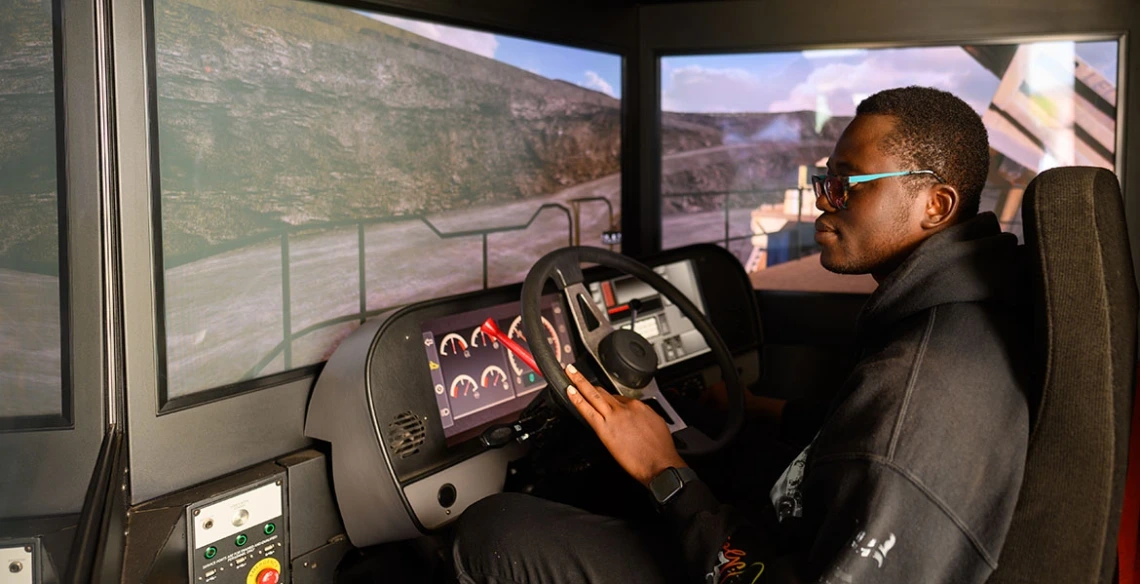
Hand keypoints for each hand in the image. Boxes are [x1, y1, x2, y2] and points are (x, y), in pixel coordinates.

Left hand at [564, 364, 686, 486]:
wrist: (661, 464)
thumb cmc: (661, 450)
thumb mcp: (657, 425)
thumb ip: (644, 418)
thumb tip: (638, 419)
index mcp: (639, 406)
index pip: (619, 398)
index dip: (609, 399)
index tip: (603, 400)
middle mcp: (626, 407)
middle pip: (604, 392)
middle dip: (590, 384)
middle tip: (577, 375)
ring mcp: (614, 417)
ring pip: (594, 395)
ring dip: (580, 382)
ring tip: (570, 373)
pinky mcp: (605, 429)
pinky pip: (587, 410)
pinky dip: (577, 399)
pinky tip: (570, 392)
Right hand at [702, 380, 786, 424]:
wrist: (752, 405)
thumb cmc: (737, 408)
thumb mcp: (719, 410)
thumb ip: (710, 406)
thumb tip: (707, 405)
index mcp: (714, 388)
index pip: (704, 395)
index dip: (701, 401)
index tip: (700, 405)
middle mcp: (720, 383)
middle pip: (711, 390)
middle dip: (709, 397)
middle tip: (708, 405)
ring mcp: (728, 383)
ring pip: (718, 389)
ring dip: (717, 395)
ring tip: (717, 404)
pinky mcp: (736, 384)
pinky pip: (726, 389)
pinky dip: (724, 393)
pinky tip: (726, 400)